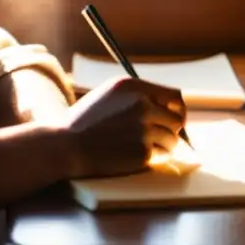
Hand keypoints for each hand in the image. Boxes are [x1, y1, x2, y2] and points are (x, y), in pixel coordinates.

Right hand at [58, 77, 185, 178]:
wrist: (67, 145)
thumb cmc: (86, 122)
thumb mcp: (109, 94)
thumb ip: (138, 95)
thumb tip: (169, 108)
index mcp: (133, 86)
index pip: (175, 96)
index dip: (177, 110)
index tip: (173, 119)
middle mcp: (141, 104)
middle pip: (177, 119)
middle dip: (169, 131)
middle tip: (157, 138)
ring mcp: (143, 127)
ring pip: (172, 140)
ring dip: (162, 146)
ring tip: (139, 146)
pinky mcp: (142, 150)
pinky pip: (161, 156)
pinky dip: (152, 158)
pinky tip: (132, 155)